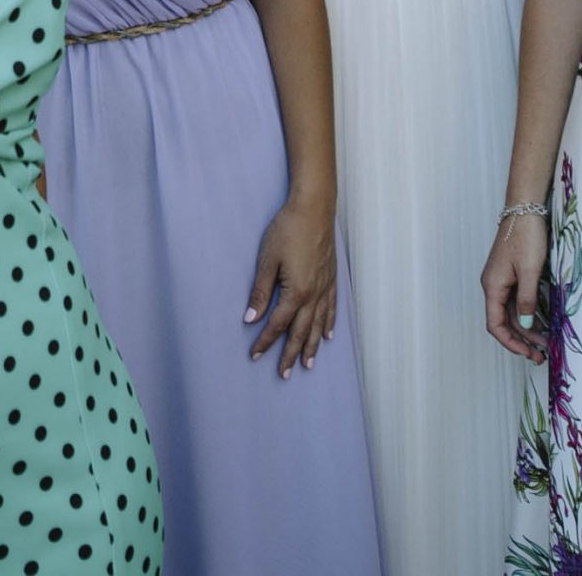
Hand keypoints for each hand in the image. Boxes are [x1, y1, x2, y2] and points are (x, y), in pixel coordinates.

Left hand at [245, 197, 336, 377]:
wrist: (314, 208)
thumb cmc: (288, 230)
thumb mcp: (267, 260)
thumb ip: (260, 292)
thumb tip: (250, 319)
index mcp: (296, 292)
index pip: (278, 324)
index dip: (265, 341)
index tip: (255, 356)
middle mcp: (314, 294)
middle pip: (302, 331)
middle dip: (292, 354)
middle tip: (284, 374)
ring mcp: (325, 286)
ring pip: (319, 324)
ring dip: (312, 346)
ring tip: (308, 365)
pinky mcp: (331, 278)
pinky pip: (331, 308)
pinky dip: (329, 324)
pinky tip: (328, 334)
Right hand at [481, 211, 548, 361]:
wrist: (525, 209)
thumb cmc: (526, 236)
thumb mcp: (529, 270)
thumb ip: (527, 299)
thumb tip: (526, 324)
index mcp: (493, 287)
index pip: (495, 325)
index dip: (510, 342)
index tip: (527, 353)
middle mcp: (494, 286)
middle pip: (504, 322)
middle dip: (521, 339)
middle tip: (541, 354)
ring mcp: (503, 280)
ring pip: (512, 312)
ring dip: (527, 328)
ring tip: (545, 342)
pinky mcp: (512, 274)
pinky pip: (518, 301)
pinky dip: (529, 314)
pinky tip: (542, 322)